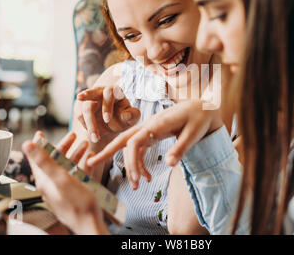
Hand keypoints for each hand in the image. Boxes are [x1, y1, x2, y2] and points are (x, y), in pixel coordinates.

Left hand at [21, 133, 108, 234]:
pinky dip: (83, 166)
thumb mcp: (60, 178)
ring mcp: (64, 189)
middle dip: (64, 146)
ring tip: (86, 145)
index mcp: (45, 181)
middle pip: (55, 160)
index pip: (37, 159)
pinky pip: (78, 176)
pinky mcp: (75, 193)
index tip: (40, 133)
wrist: (90, 224)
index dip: (38, 145)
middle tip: (73, 135)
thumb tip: (27, 145)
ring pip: (67, 167)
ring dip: (76, 154)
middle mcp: (52, 185)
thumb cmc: (76, 204)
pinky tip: (91, 160)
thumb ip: (44, 161)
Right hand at [77, 86, 140, 143]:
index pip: (109, 92)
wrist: (115, 122)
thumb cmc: (125, 116)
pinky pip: (80, 116)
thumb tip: (126, 115)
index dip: (107, 106)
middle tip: (95, 133)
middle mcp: (100, 92)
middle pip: (91, 96)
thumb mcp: (133, 116)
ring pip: (84, 109)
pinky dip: (86, 127)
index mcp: (115, 91)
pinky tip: (93, 135)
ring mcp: (90, 99)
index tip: (107, 120)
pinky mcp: (82, 108)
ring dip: (89, 125)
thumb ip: (133, 115)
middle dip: (92, 114)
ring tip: (95, 139)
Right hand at [87, 100, 222, 188]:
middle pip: (123, 139)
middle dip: (107, 152)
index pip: (135, 141)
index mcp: (157, 124)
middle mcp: (149, 126)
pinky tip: (147, 176)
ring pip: (130, 146)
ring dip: (130, 165)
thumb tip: (168, 165)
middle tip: (91, 164)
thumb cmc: (198, 119)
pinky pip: (139, 148)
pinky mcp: (152, 134)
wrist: (202, 108)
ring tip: (137, 185)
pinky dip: (139, 162)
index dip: (131, 160)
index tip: (136, 179)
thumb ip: (180, 148)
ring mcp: (149, 130)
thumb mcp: (194, 134)